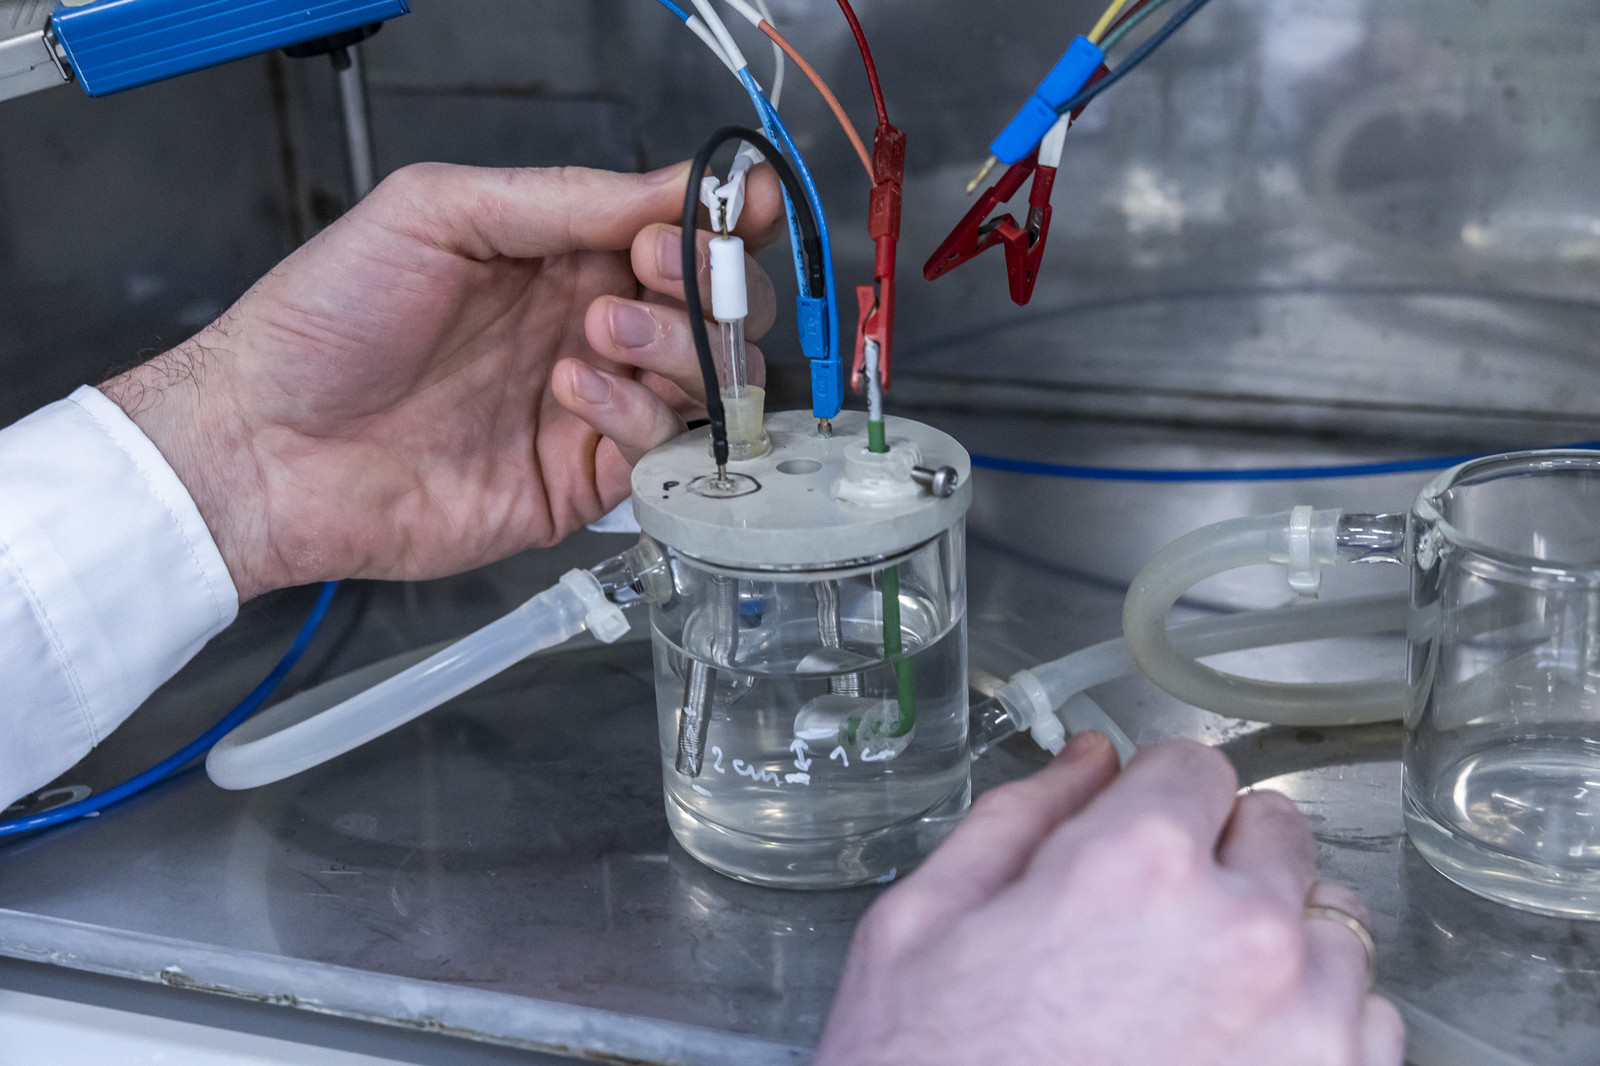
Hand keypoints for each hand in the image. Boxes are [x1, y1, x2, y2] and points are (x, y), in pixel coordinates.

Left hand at [99, 162, 782, 601]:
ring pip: (708, 381)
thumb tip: (674, 186)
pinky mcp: (581, 482)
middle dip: (712, 287)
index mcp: (560, 257)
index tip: (739, 209)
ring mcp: (592, 409)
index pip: (681, 235)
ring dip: (674, 346)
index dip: (725, 223)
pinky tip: (571, 393)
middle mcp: (589, 331)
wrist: (266, 444)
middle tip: (656, 271)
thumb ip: (565, 200)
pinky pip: (659, 449)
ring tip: (594, 331)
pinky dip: (635, 413)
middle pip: (720, 311)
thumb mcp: (439, 214)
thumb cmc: (326, 322)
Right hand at [815, 734, 1403, 1065]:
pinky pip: (1369, 1021)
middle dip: (1220, 856)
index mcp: (1137, 865)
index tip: (1135, 832)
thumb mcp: (920, 926)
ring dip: (1275, 940)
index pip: (1195, 765)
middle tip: (1154, 921)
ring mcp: (1309, 1026)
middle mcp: (1245, 932)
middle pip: (1276, 831)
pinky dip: (1315, 1024)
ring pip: (1330, 924)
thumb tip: (1089, 761)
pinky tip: (1234, 1053)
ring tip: (1194, 1000)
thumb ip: (1017, 819)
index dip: (1152, 794)